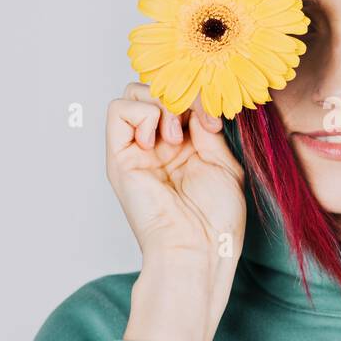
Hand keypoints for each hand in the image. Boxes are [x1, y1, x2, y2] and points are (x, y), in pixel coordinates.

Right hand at [105, 82, 246, 340]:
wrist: (197, 251)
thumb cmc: (215, 222)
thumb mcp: (223, 164)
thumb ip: (207, 130)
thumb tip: (195, 104)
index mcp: (184, 148)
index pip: (180, 98)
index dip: (198, 97)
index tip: (215, 119)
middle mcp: (157, 146)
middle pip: (154, 89)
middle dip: (179, 94)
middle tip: (197, 122)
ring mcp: (137, 150)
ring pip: (133, 93)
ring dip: (160, 103)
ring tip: (176, 135)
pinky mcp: (120, 158)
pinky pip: (118, 111)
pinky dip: (142, 114)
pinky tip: (159, 141)